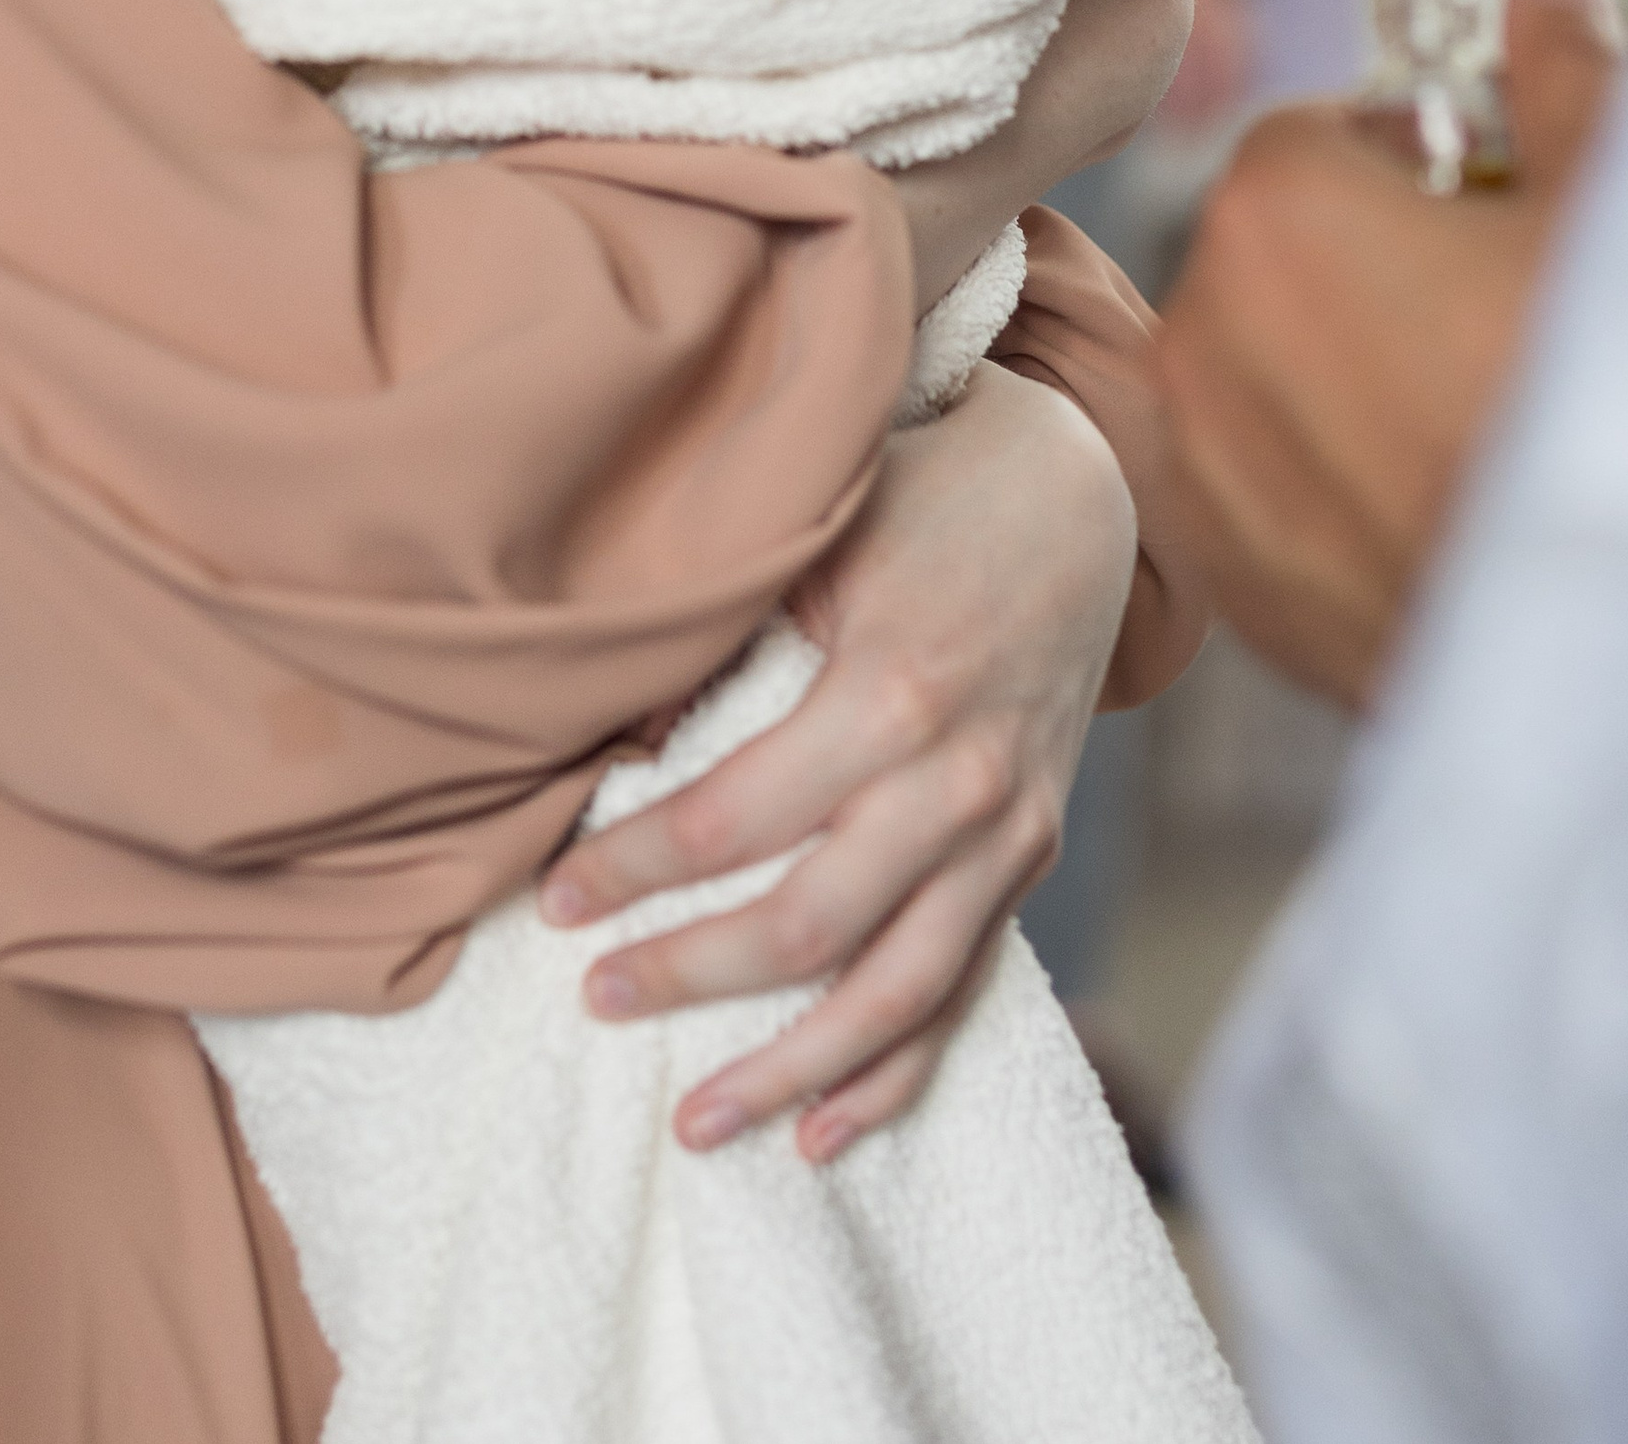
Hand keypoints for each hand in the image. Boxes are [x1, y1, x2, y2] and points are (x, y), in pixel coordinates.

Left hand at [538, 366, 1136, 1160]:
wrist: (1075, 496)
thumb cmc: (922, 501)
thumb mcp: (817, 539)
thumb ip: (728, 641)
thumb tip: (627, 746)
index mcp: (892, 692)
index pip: (734, 817)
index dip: (635, 868)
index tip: (552, 900)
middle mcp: (958, 782)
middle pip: (808, 925)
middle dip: (689, 975)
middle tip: (591, 998)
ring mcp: (1007, 832)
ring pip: (894, 993)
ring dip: (791, 1070)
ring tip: (696, 1124)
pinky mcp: (1031, 857)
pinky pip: (963, 991)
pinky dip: (897, 1073)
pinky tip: (824, 1131)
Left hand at [1155, 0, 1625, 706]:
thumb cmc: (1619, 402)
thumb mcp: (1612, 196)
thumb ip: (1560, 72)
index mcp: (1273, 211)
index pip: (1314, 135)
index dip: (1408, 154)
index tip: (1482, 191)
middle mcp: (1202, 332)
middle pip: (1280, 250)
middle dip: (1373, 261)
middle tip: (1493, 303)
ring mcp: (1203, 466)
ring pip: (1265, 369)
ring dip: (1343, 370)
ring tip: (1473, 406)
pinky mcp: (1232, 580)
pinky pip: (1262, 486)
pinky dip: (1325, 480)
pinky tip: (1432, 493)